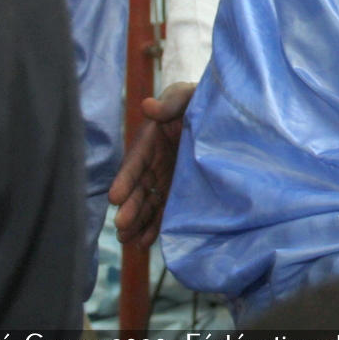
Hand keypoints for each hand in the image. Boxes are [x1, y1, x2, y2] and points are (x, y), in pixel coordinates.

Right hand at [108, 81, 194, 246]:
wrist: (223, 114)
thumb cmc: (199, 100)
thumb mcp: (185, 96)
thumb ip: (170, 102)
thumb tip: (147, 106)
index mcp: (151, 141)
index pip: (136, 162)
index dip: (125, 179)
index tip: (115, 196)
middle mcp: (154, 163)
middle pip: (138, 188)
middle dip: (130, 207)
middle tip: (121, 226)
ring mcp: (165, 179)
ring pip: (147, 203)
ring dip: (137, 222)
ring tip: (127, 240)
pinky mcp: (178, 191)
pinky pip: (164, 211)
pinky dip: (154, 226)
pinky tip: (145, 243)